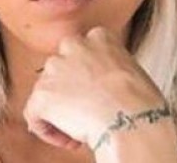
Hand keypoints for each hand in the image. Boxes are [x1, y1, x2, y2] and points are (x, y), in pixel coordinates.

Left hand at [22, 26, 170, 151]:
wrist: (131, 119)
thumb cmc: (142, 102)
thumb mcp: (132, 69)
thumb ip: (111, 68)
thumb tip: (106, 84)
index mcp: (99, 36)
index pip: (82, 54)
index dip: (87, 78)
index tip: (96, 93)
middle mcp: (73, 45)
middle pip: (61, 71)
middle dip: (69, 92)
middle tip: (85, 112)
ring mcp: (55, 68)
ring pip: (47, 93)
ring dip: (60, 112)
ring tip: (81, 129)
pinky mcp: (42, 93)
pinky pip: (35, 114)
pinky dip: (48, 130)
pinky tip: (68, 140)